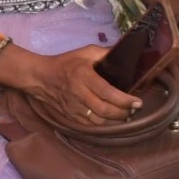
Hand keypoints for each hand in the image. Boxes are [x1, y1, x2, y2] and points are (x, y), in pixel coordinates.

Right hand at [0, 43, 141, 128]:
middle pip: (105, 111)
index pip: (107, 92)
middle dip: (123, 112)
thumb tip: (125, 55)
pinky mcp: (71, 117)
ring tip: (126, 114)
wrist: (40, 77)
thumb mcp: (84, 52)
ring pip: (99, 121)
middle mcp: (79, 94)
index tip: (137, 102)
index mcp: (83, 77)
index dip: (124, 100)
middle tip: (134, 109)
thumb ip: (104, 53)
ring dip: (116, 120)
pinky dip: (104, 124)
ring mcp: (74, 108)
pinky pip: (91, 125)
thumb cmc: (65, 63)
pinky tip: (111, 119)